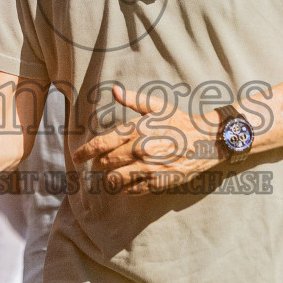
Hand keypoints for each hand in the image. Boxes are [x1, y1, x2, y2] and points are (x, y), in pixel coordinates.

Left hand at [71, 85, 222, 193]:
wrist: (206, 141)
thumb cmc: (180, 122)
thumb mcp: (158, 106)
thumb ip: (134, 100)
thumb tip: (115, 91)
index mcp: (136, 130)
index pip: (101, 144)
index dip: (85, 152)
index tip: (76, 157)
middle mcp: (139, 150)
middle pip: (104, 164)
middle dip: (100, 164)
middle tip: (103, 162)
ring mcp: (148, 169)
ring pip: (114, 180)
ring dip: (111, 177)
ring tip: (114, 173)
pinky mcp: (156, 183)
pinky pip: (131, 191)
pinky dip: (126, 187)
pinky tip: (130, 180)